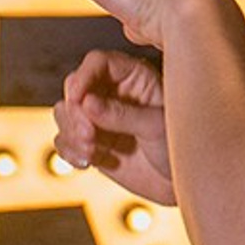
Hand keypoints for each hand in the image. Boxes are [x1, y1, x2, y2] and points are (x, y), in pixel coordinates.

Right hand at [56, 48, 175, 203]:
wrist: (178, 182)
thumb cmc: (179, 146)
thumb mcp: (156, 127)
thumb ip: (122, 114)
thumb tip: (87, 103)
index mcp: (134, 77)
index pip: (98, 62)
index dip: (84, 77)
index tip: (78, 99)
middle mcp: (113, 93)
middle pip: (75, 86)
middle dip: (75, 112)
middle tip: (89, 135)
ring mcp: (100, 118)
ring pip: (65, 113)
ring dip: (71, 133)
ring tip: (91, 151)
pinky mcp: (91, 142)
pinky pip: (65, 140)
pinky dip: (69, 151)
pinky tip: (88, 161)